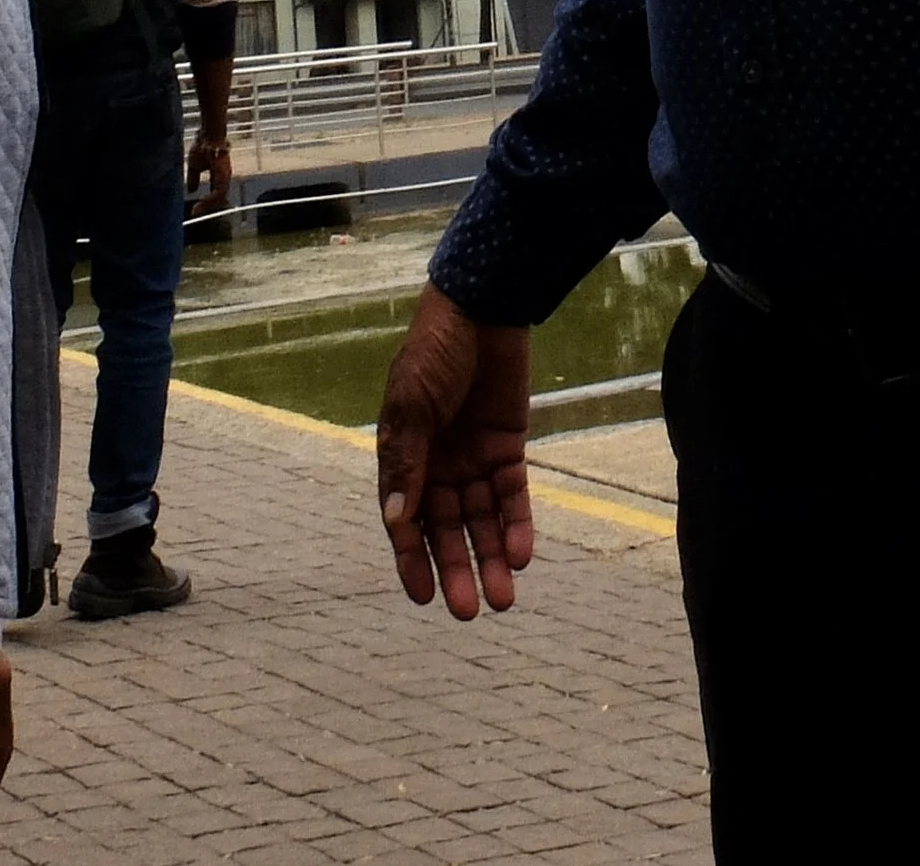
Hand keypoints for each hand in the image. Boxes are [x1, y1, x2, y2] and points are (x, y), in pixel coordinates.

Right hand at [185, 134, 232, 210]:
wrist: (209, 134)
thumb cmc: (203, 146)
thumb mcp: (195, 166)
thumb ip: (194, 179)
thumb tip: (191, 190)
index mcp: (219, 177)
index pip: (215, 195)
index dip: (206, 204)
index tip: (194, 210)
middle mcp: (224, 178)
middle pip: (219, 199)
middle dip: (207, 207)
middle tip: (195, 212)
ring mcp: (225, 176)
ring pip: (220, 196)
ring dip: (209, 205)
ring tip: (198, 210)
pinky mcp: (224, 174)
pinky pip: (219, 191)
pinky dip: (211, 198)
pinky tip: (202, 201)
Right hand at [375, 283, 532, 618]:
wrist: (483, 308)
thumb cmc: (435, 350)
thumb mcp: (413, 405)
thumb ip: (407, 462)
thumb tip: (395, 520)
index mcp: (404, 455)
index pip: (405, 520)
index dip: (412, 559)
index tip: (422, 599)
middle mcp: (438, 464)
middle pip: (447, 529)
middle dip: (457, 569)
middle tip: (470, 611)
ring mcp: (474, 457)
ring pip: (483, 521)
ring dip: (493, 558)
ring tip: (504, 599)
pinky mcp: (508, 448)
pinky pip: (512, 495)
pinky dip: (518, 524)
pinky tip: (524, 554)